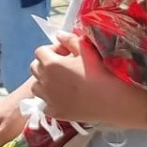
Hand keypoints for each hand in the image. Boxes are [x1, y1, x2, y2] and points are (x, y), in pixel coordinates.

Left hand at [30, 32, 146, 127]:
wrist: (111, 100)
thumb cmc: (100, 72)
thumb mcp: (86, 50)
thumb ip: (69, 40)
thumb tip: (58, 34)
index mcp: (50, 63)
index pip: (40, 51)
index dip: (52, 50)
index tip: (66, 54)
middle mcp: (44, 81)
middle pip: (35, 67)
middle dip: (46, 64)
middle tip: (64, 67)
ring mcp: (48, 99)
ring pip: (36, 86)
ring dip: (44, 82)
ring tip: (62, 82)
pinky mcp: (55, 112)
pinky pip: (45, 104)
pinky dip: (51, 100)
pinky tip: (65, 98)